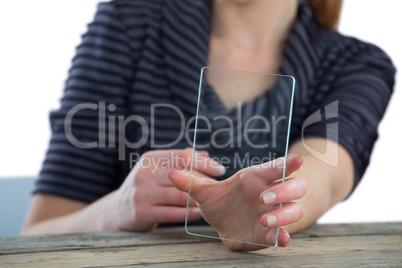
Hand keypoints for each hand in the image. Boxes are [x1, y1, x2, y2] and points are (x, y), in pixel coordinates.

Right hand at [109, 148, 225, 231]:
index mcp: (150, 159)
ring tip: (212, 202)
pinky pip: (172, 214)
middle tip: (219, 188)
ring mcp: (142, 193)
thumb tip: (205, 155)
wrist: (117, 211)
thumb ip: (180, 161)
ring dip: (198, 199)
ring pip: (179, 196)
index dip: (204, 163)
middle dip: (204, 182)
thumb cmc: (146, 186)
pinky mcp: (141, 213)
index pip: (182, 156)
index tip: (220, 170)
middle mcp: (144, 173)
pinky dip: (188, 214)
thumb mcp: (157, 169)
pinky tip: (200, 214)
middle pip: (182, 175)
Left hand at [169, 154, 306, 250]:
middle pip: (295, 187)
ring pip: (294, 209)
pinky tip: (282, 239)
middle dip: (285, 189)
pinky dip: (285, 236)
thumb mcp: (203, 193)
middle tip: (264, 196)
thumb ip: (190, 184)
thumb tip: (172, 173)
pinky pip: (285, 234)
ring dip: (284, 213)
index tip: (297, 160)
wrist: (224, 223)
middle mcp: (270, 194)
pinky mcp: (271, 233)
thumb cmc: (220, 202)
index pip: (276, 168)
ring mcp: (274, 213)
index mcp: (256, 179)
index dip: (287, 163)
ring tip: (265, 219)